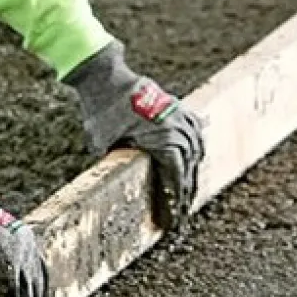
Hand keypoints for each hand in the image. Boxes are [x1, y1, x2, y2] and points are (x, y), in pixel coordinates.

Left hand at [63, 42, 204, 234]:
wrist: (105, 76)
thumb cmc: (101, 111)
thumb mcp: (103, 145)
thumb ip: (116, 165)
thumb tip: (119, 186)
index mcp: (162, 141)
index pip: (175, 178)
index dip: (176, 201)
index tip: (174, 219)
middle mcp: (176, 130)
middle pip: (188, 168)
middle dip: (186, 194)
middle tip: (181, 214)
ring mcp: (179, 116)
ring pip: (195, 151)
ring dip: (193, 173)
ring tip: (188, 194)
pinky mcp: (177, 106)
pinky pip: (195, 132)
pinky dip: (196, 148)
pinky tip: (195, 160)